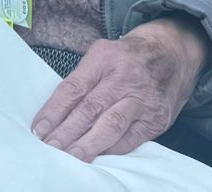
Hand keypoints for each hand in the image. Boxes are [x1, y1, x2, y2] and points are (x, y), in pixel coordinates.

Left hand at [32, 20, 209, 162]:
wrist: (172, 53)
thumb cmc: (128, 57)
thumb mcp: (103, 55)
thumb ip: (83, 80)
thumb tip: (55, 113)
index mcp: (104, 58)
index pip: (73, 88)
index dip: (53, 112)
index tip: (38, 131)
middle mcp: (123, 78)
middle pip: (89, 109)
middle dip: (66, 133)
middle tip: (49, 149)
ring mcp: (141, 99)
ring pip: (110, 126)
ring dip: (87, 145)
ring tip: (69, 159)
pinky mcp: (155, 119)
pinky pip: (130, 139)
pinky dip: (112, 150)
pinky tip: (97, 158)